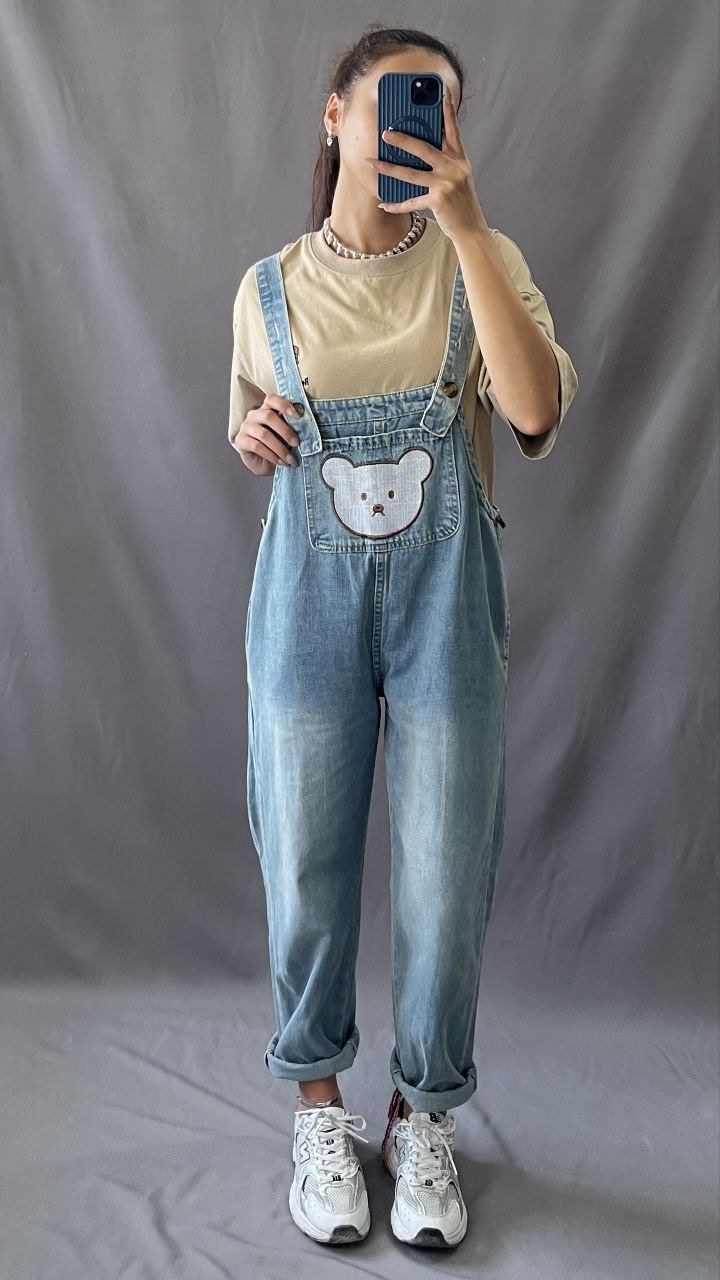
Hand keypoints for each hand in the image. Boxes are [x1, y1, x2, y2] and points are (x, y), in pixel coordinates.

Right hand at [233, 393, 300, 474]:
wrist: (265, 464)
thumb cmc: (278, 447)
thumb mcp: (286, 436)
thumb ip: (291, 427)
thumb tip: (305, 427)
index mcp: (266, 409)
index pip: (272, 399)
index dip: (284, 405)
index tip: (298, 416)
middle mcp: (254, 415)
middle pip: (268, 417)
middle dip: (285, 431)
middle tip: (296, 443)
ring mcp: (245, 427)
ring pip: (263, 434)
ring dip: (280, 448)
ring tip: (290, 459)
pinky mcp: (240, 440)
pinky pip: (257, 446)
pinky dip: (271, 455)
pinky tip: (280, 462)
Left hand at [366, 89, 487, 242]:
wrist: (471, 228)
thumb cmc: (461, 201)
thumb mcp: (458, 176)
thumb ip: (445, 161)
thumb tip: (423, 148)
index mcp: (459, 159)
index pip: (453, 130)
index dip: (448, 110)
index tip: (441, 93)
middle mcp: (454, 168)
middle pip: (424, 149)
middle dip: (403, 140)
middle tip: (386, 134)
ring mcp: (446, 184)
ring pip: (412, 174)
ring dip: (389, 169)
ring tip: (373, 163)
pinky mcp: (439, 201)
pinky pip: (412, 201)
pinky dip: (396, 205)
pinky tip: (384, 204)